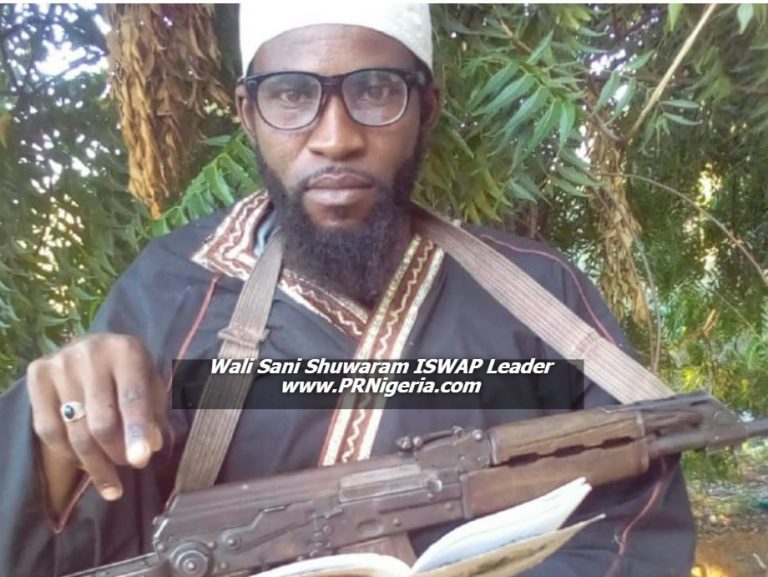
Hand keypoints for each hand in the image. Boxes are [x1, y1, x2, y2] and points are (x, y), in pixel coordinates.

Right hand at [27, 333, 165, 504]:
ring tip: (111, 482)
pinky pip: (49, 431)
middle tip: (129, 466)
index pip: (132, 399)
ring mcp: (60, 364)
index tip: (140, 460)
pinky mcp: (37, 376)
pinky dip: (69, 455)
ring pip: (74, 432)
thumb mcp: (151, 385)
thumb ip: (154, 414)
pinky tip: (84, 463)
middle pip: (100, 422)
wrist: (93, 348)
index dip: (136, 431)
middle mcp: (91, 354)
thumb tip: (150, 447)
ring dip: (94, 464)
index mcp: (127, 351)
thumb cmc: (130, 372)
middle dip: (116, 453)